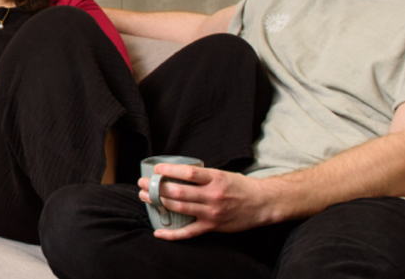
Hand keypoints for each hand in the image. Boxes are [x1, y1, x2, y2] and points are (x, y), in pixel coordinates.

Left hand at [138, 163, 274, 239]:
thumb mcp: (222, 174)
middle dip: (157, 188)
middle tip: (143, 184)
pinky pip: (189, 232)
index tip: (157, 169)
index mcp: (215, 178)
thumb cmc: (240, 186)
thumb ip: (202, 175)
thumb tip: (177, 173)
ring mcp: (212, 212)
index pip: (188, 173)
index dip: (169, 171)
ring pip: (180, 208)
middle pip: (179, 192)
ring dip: (159, 203)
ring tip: (145, 197)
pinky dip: (172, 234)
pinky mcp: (212, 226)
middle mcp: (212, 195)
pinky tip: (158, 231)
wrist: (261, 204)